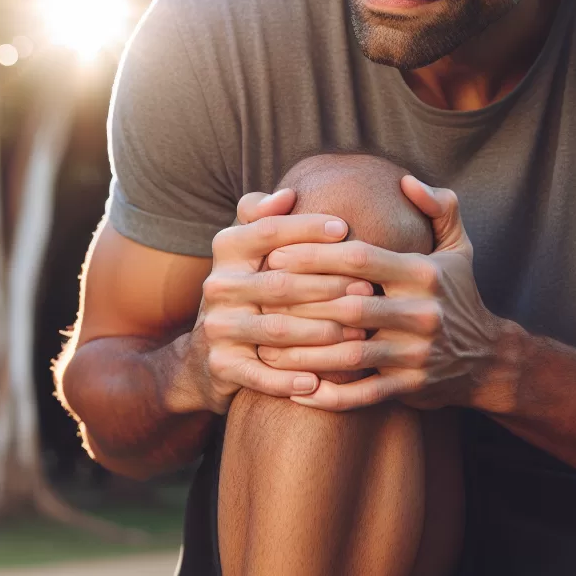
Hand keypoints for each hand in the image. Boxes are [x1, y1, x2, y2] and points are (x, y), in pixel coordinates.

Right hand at [178, 189, 373, 415]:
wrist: (207, 355)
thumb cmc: (250, 288)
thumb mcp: (249, 249)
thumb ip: (263, 217)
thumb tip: (288, 193)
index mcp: (227, 249)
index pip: (268, 231)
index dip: (305, 228)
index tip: (344, 227)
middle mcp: (218, 285)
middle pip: (279, 282)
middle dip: (327, 285)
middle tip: (367, 288)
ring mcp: (217, 327)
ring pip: (277, 329)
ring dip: (321, 332)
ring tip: (357, 333)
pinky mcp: (221, 365)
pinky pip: (261, 374)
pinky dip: (290, 380)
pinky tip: (320, 381)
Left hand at [258, 178, 506, 411]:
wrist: (488, 358)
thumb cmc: (460, 295)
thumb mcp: (459, 246)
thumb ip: (440, 206)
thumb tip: (406, 180)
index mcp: (423, 274)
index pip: (360, 259)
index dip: (315, 254)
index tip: (277, 252)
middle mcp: (421, 313)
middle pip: (347, 308)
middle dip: (298, 304)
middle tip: (259, 299)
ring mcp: (415, 354)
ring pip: (349, 355)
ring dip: (303, 354)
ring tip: (266, 347)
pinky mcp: (411, 386)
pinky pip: (362, 394)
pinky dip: (328, 396)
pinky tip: (296, 391)